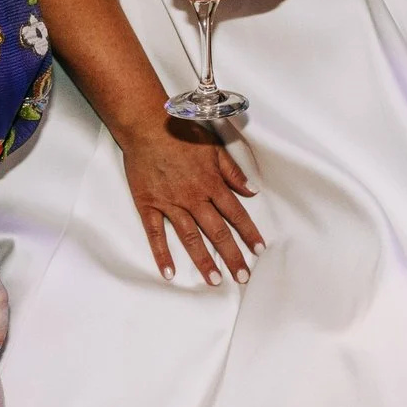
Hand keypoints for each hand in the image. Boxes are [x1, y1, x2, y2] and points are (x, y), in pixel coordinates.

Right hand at [116, 115, 262, 285]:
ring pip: (190, 237)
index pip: (236, 213)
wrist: (147, 125)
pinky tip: (169, 272)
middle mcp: (194, 197)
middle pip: (217, 231)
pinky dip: (162, 253)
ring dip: (204, 260)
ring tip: (215, 281)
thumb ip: (233, 172)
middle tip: (242, 277)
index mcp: (211, 183)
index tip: (259, 250)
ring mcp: (170, 203)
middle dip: (232, 255)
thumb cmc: (181, 132)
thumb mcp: (214, 146)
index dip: (249, 233)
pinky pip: (156, 233)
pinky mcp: (149, 204)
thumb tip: (252, 190)